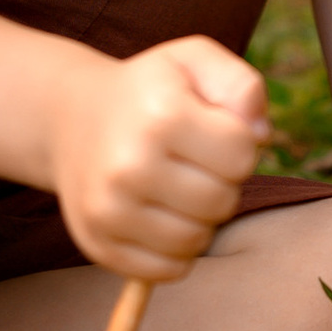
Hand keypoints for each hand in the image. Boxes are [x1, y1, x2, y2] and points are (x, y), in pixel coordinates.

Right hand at [50, 37, 267, 279]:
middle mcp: (129, 164)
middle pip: (222, 202)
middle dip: (222, 183)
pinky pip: (168, 270)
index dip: (240, 142)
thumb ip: (240, 84)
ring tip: (180, 189)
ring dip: (201, 219)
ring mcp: (109, 209)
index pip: (242, 153)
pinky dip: (176, 250)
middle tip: (197, 163)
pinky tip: (162, 217)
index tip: (215, 131)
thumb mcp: (195, 60)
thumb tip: (260, 135)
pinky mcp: (99, 244)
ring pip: (196, 241)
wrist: (71, 117)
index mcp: (161, 114)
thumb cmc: (150, 89)